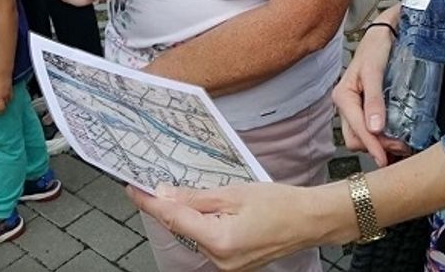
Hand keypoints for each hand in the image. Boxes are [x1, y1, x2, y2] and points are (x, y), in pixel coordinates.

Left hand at [0, 73, 12, 114]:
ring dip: (3, 106)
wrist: (3, 73)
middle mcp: (0, 97)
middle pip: (0, 109)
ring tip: (1, 105)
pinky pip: (10, 99)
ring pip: (6, 104)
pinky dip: (8, 101)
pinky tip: (6, 99)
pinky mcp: (11, 92)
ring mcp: (6, 95)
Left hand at [127, 181, 328, 270]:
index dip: (150, 203)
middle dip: (178, 205)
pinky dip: (208, 225)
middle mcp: (218, 259)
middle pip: (183, 227)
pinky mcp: (232, 264)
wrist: (310, 221)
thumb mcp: (235, 192)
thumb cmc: (281, 204)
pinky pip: (209, 241)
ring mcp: (225, 265)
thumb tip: (166, 194)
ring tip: (219, 197)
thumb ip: (197, 197)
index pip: (173, 218)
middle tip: (173, 182)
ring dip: (196, 215)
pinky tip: (221, 211)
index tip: (134, 190)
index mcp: (218, 240)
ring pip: (196, 234)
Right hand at [332, 23, 408, 166]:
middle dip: (376, 148)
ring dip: (379, 145)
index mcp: (343, 96)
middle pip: (356, 139)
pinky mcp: (364, 107)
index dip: (372, 146)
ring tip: (400, 145)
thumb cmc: (376, 48)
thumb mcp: (374, 72)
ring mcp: (354, 107)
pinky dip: (380, 138)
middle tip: (400, 149)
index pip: (356, 130)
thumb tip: (375, 129)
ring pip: (361, 137)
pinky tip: (394, 139)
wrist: (383, 33)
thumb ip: (374, 99)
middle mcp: (345, 104)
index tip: (385, 159)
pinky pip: (367, 129)